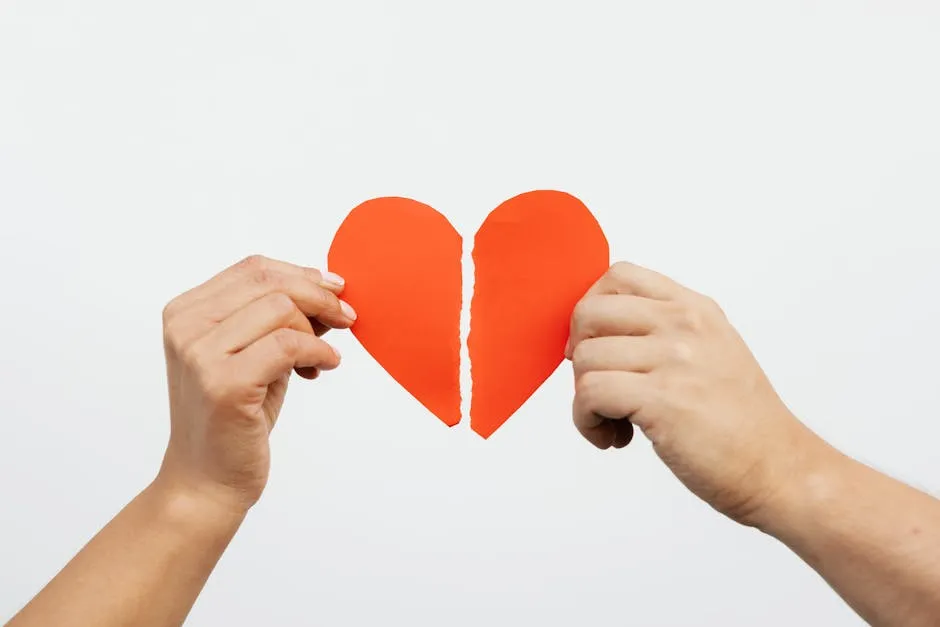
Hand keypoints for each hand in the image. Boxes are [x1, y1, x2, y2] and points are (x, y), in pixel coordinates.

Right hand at [157, 255, 355, 511]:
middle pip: (269, 282)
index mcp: (185, 312)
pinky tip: (323, 369)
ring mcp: (200, 354)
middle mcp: (186, 327)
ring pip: (281, 309)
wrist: (206, 480)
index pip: (253, 268)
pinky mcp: (224, 383)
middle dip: (319, 296)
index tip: (335, 290)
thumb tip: (328, 287)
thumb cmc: (234, 417)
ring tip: (322, 357)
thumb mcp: (252, 354)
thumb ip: (275, 319)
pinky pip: (288, 345)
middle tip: (346, 318)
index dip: (302, 275)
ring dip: (317, 330)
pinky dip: (317, 352)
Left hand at [567, 262, 822, 524]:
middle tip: (600, 388)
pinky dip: (587, 422)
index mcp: (695, 309)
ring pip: (584, 358)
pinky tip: (615, 437)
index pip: (619, 276)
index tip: (598, 347)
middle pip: (589, 312)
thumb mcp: (712, 352)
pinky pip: (589, 394)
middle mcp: (685, 325)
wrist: (780, 469)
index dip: (592, 311)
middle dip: (579, 354)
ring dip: (584, 398)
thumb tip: (597, 335)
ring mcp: (675, 358)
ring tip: (615, 422)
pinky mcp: (662, 398)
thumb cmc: (741, 423)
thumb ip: (664, 332)